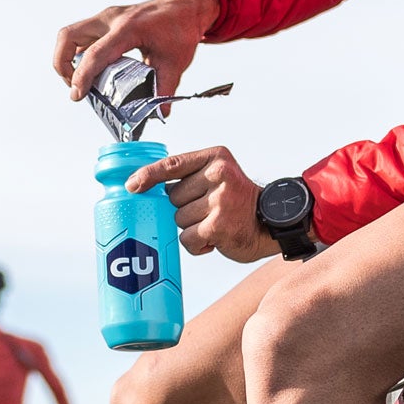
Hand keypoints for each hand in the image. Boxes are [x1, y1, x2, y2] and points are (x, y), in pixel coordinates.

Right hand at [54, 0, 220, 102]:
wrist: (184, 5)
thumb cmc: (180, 27)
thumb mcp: (176, 61)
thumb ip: (165, 87)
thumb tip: (159, 112)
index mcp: (128, 28)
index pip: (96, 53)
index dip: (82, 76)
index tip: (77, 95)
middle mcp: (111, 19)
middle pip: (68, 36)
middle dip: (62, 64)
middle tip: (75, 87)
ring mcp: (105, 18)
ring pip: (70, 35)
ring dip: (67, 59)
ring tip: (81, 82)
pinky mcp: (105, 22)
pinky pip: (81, 36)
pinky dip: (79, 54)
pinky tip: (93, 71)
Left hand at [129, 145, 277, 262]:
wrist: (271, 224)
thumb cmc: (239, 203)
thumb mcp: (219, 176)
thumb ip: (191, 176)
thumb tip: (147, 185)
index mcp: (216, 158)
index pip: (173, 164)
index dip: (148, 175)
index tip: (132, 185)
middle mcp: (219, 175)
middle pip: (173, 197)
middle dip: (184, 208)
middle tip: (209, 210)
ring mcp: (219, 201)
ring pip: (179, 219)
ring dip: (192, 227)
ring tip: (215, 223)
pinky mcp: (218, 226)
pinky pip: (188, 238)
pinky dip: (197, 244)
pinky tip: (215, 239)